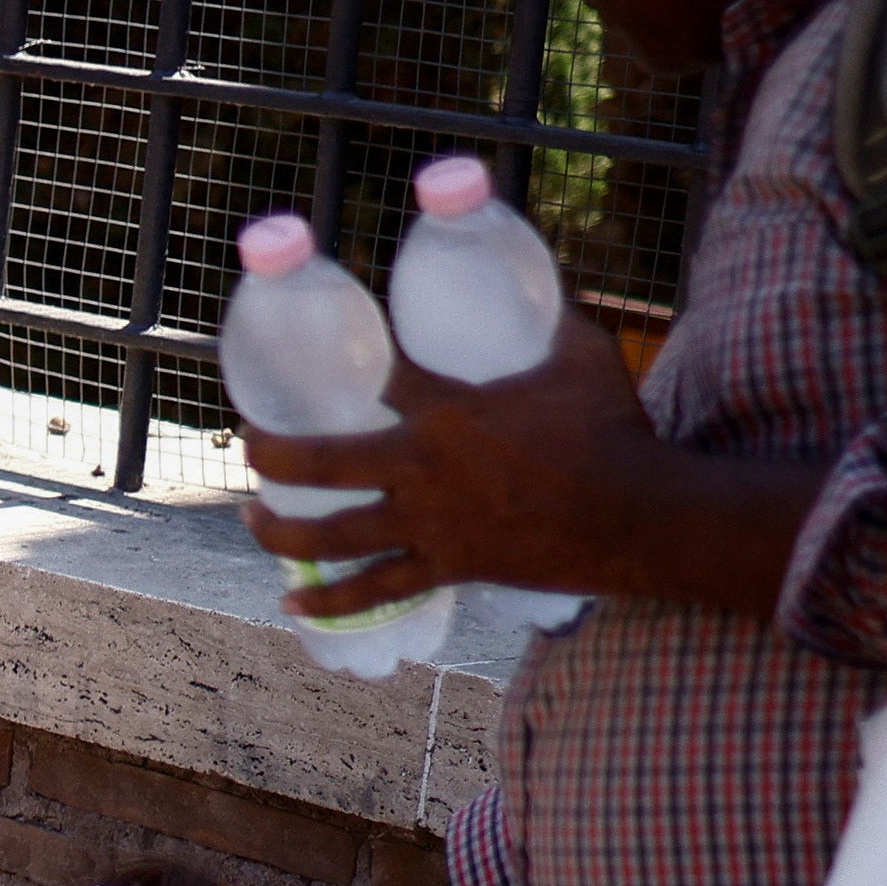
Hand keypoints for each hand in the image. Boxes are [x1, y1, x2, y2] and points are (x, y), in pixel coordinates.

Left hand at [238, 307, 653, 613]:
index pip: (374, 377)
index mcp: (446, 412)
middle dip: (269, 452)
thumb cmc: (612, 428)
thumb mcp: (580, 353)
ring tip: (253, 516)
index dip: (344, 359)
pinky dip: (329, 605)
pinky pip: (375, 592)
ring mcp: (428, 526)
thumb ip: (547, 314)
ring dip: (279, 530)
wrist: (637, 516)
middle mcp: (421, 472)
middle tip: (249, 441)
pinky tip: (291, 606)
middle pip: (316, 462)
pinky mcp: (446, 568)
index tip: (323, 350)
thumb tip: (533, 279)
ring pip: (329, 537)